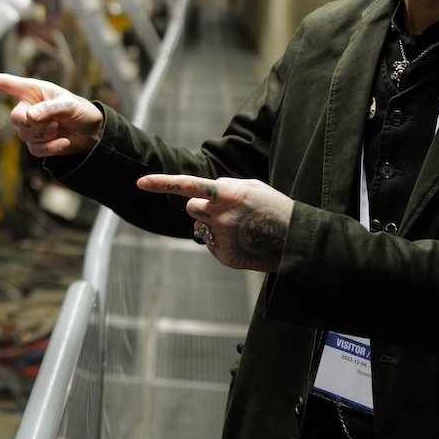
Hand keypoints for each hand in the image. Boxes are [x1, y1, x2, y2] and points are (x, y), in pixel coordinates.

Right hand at [0, 72, 103, 157]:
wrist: (94, 133)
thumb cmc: (81, 110)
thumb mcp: (68, 105)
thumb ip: (48, 109)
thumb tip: (28, 118)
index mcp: (32, 91)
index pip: (3, 84)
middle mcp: (28, 108)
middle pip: (15, 118)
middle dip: (33, 124)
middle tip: (53, 123)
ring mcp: (31, 128)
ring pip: (24, 136)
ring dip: (45, 135)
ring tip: (61, 129)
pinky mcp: (38, 144)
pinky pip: (34, 150)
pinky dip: (50, 148)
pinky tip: (64, 142)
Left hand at [136, 173, 292, 271]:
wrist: (297, 241)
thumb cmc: (274, 208)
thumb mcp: (252, 187)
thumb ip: (224, 186)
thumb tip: (200, 195)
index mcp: (229, 193)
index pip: (189, 185)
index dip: (163, 183)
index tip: (140, 183)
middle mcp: (221, 215)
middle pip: (191, 206)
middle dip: (202, 207)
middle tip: (226, 211)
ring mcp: (222, 237)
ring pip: (201, 226)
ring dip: (212, 224)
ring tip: (242, 228)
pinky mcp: (224, 256)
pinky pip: (211, 244)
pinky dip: (222, 242)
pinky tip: (243, 242)